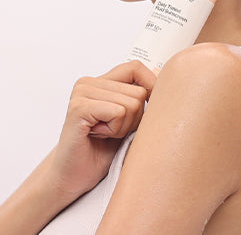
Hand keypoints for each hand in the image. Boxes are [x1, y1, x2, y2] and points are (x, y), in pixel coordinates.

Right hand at [46, 61, 155, 197]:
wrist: (75, 177)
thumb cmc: (102, 150)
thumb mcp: (130, 119)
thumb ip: (140, 95)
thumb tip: (160, 71)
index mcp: (100, 82)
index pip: (136, 67)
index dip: (150, 86)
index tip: (146, 109)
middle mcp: (88, 83)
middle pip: (140, 91)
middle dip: (135, 117)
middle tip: (112, 131)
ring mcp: (81, 93)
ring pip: (133, 103)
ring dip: (124, 126)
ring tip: (104, 134)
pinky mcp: (79, 108)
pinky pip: (119, 112)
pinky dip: (115, 130)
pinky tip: (98, 136)